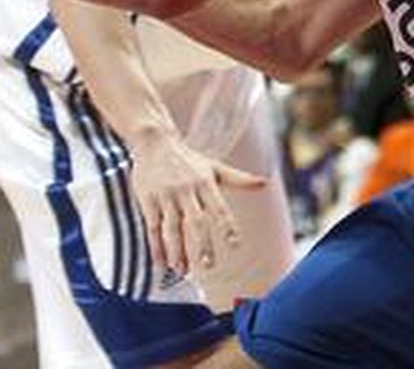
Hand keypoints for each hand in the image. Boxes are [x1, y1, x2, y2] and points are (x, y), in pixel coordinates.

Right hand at [129, 131, 266, 276]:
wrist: (155, 143)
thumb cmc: (189, 160)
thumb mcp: (214, 167)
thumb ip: (239, 179)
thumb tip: (265, 183)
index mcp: (205, 182)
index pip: (219, 208)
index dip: (227, 226)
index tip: (235, 244)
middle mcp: (187, 189)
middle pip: (197, 221)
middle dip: (203, 245)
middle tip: (210, 266)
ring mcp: (166, 195)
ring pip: (173, 228)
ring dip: (178, 251)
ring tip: (183, 270)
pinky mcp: (148, 200)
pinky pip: (153, 228)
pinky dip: (157, 247)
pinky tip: (161, 262)